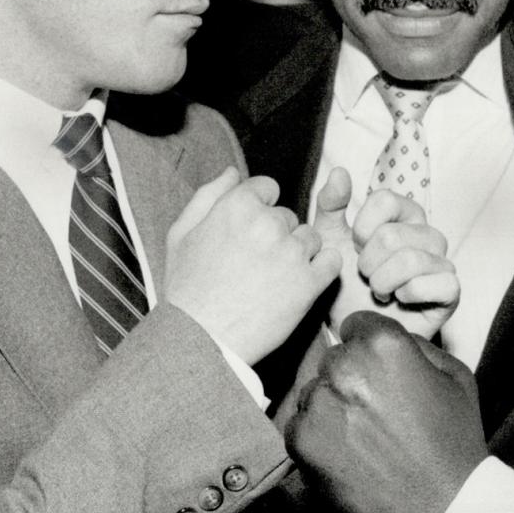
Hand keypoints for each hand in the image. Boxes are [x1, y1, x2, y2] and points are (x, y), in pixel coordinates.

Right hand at [164, 168, 340, 364]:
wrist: (201, 340)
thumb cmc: (187, 289)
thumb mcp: (181, 234)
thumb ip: (208, 196)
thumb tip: (232, 171)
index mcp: (237, 206)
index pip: (268, 188)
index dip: (258, 210)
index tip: (248, 235)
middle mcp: (268, 223)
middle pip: (288, 216)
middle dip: (276, 235)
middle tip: (254, 265)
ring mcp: (292, 253)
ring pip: (311, 238)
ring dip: (298, 254)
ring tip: (273, 279)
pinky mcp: (310, 283)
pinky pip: (332, 262)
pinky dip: (321, 270)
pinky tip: (300, 284)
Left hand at [285, 312, 486, 512]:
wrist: (444, 507)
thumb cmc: (454, 442)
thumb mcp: (453, 375)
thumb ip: (416, 344)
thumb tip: (386, 337)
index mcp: (383, 343)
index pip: (356, 325)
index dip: (370, 350)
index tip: (381, 375)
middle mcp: (344, 367)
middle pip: (333, 360)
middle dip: (350, 379)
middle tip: (377, 413)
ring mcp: (319, 404)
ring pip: (313, 392)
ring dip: (331, 407)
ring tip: (365, 438)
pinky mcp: (302, 441)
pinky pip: (298, 425)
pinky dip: (317, 438)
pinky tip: (350, 455)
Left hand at [314, 170, 459, 339]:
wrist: (357, 328)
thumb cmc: (346, 283)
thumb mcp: (330, 242)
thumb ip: (331, 206)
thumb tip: (339, 171)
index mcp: (404, 215)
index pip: (384, 199)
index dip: (361, 228)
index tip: (356, 247)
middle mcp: (428, 234)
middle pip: (391, 235)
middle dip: (367, 263)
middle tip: (366, 277)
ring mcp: (442, 262)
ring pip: (410, 260)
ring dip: (382, 282)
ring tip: (379, 292)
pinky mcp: (451, 292)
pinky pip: (437, 284)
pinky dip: (408, 295)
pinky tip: (400, 301)